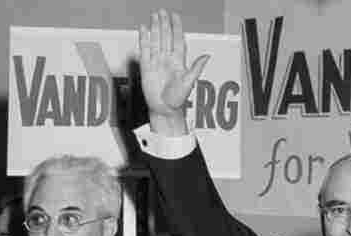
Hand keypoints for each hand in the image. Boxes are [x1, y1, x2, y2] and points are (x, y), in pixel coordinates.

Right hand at [138, 9, 209, 134]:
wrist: (164, 109)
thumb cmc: (178, 99)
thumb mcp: (189, 83)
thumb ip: (196, 68)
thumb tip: (207, 56)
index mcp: (179, 61)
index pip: (178, 40)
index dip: (177, 28)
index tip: (175, 16)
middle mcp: (168, 59)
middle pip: (166, 37)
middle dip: (164, 24)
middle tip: (162, 11)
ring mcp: (156, 61)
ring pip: (156, 40)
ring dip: (155, 28)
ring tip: (154, 15)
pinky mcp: (146, 66)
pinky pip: (145, 50)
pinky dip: (144, 39)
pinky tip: (143, 29)